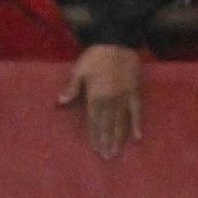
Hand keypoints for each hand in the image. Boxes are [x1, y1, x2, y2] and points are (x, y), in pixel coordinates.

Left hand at [58, 44, 141, 159]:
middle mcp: (111, 100)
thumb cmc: (95, 56)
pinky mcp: (135, 92)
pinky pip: (137, 111)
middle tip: (107, 157)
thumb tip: (60, 102)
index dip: (95, 136)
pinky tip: (138, 137)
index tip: (95, 149)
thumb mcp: (79, 70)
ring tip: (118, 152)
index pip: (94, 122)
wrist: (118, 40)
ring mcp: (125, 97)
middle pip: (108, 125)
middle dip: (106, 142)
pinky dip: (137, 124)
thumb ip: (71, 87)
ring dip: (119, 138)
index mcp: (95, 96)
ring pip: (121, 122)